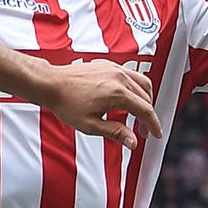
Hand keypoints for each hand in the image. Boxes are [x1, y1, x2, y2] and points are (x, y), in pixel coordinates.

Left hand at [37, 59, 161, 148]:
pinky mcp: (109, 65)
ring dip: (145, 100)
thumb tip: (133, 142)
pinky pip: (131, 75)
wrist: (52, 84)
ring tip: (139, 115)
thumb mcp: (91, 125)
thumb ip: (115, 133)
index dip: (153, 124)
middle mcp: (119, 77)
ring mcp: (115, 69)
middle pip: (146, 97)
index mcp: (118, 93)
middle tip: (143, 131)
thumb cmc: (67, 103)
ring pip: (142, 83)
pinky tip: (128, 99)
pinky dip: (136, 88)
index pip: (145, 110)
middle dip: (148, 116)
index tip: (155, 134)